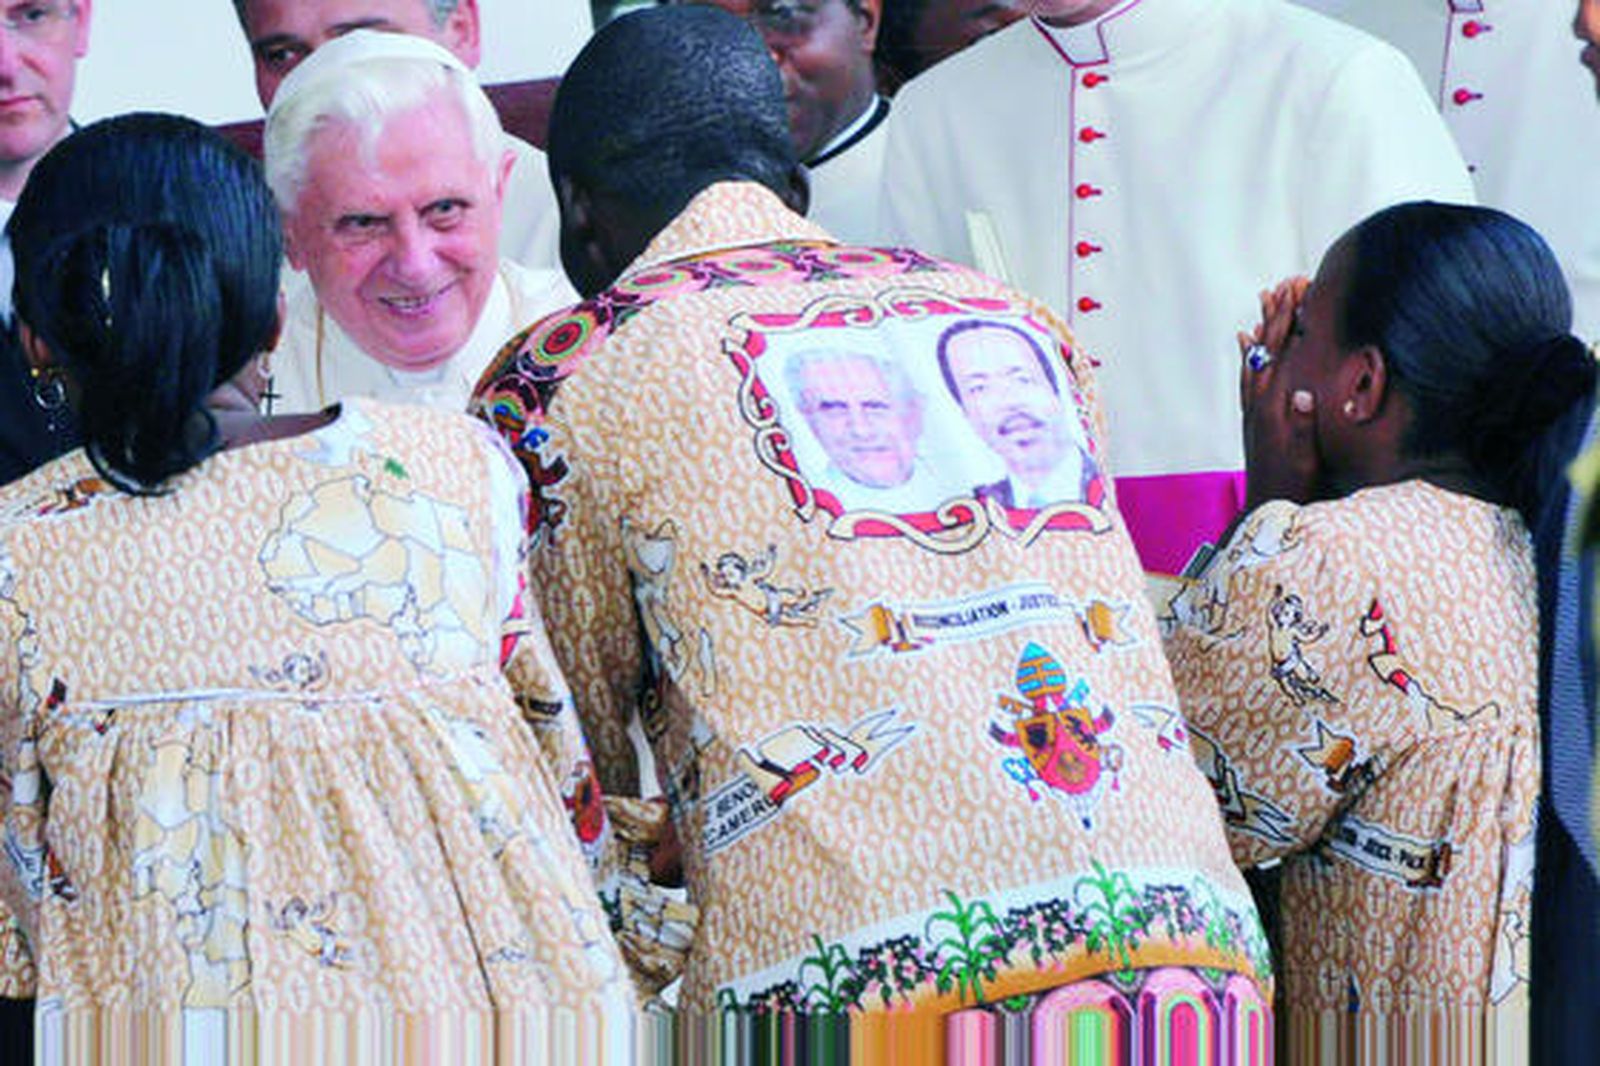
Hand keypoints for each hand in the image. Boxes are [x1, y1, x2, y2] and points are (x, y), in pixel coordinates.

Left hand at [1240, 278, 1318, 508]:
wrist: (1268, 510)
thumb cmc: (1293, 488)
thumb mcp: (1305, 459)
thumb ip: (1303, 427)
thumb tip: (1303, 394)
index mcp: (1275, 410)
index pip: (1282, 355)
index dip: (1288, 323)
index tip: (1295, 292)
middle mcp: (1260, 405)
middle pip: (1267, 350)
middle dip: (1276, 315)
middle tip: (1283, 284)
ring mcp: (1255, 410)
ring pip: (1257, 359)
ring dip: (1263, 328)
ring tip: (1265, 300)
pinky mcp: (1254, 419)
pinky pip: (1248, 378)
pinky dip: (1250, 355)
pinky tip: (1248, 341)